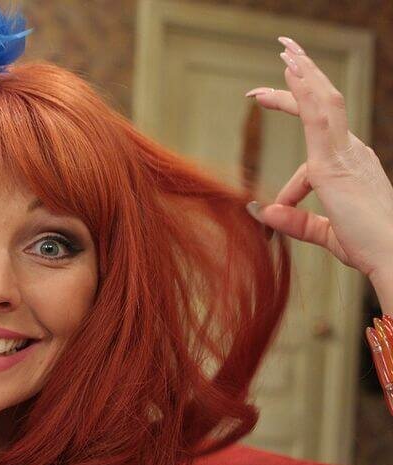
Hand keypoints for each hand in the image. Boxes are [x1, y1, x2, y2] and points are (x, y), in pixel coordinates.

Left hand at [244, 36, 392, 283]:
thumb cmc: (369, 247)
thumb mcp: (324, 233)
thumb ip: (296, 221)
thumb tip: (263, 211)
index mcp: (351, 165)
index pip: (317, 137)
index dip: (290, 137)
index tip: (267, 161)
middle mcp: (352, 151)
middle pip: (325, 105)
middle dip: (303, 79)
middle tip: (284, 54)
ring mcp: (345, 154)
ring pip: (324, 101)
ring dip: (304, 74)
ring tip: (287, 49)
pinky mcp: (334, 163)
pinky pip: (319, 117)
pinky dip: (305, 91)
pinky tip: (292, 71)